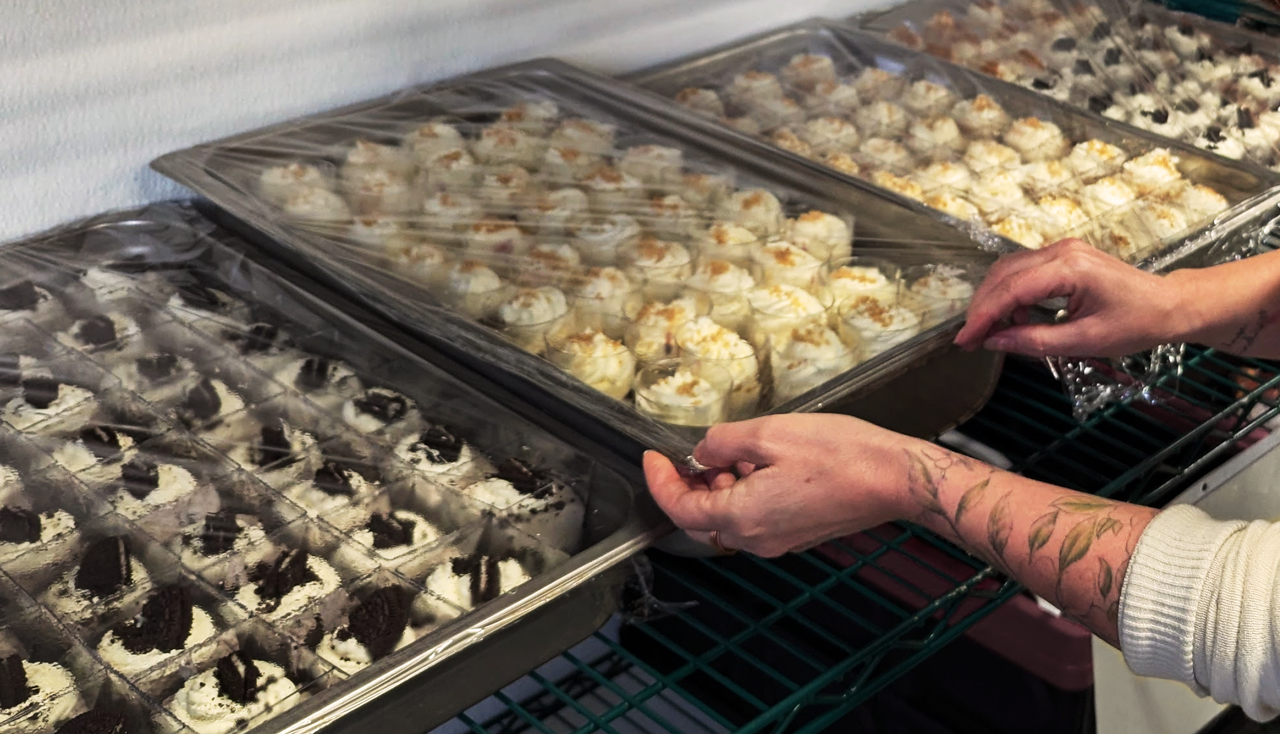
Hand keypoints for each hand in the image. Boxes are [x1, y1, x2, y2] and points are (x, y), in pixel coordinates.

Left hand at [643, 414, 917, 556]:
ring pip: (728, 520)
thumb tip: (703, 451)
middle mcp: (756, 539)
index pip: (679, 508)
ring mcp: (778, 541)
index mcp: (742, 516)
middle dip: (687, 487)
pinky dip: (742, 495)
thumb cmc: (840, 455)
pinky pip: (755, 519)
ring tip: (731, 454)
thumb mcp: (770, 433)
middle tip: (684, 456)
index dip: (659, 481)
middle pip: (700, 520)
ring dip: (717, 489)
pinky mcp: (797, 535)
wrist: (894, 478)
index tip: (651, 457)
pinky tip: (759, 466)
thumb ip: (724, 442)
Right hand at [954, 239, 1183, 357]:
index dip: (983, 316)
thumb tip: (994, 342)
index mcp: (1069, 269)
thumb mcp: (1084, 341)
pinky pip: (1023, 271)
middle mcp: (1061, 251)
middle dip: (982, 307)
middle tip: (971, 339)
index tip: (965, 340)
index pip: (1011, 290)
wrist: (1169, 305)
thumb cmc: (1136, 323)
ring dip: (993, 300)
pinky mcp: (1064, 256)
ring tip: (990, 331)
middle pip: (1003, 274)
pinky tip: (1015, 318)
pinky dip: (1010, 294)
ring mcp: (1062, 249)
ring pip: (1009, 270)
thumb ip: (1034, 341)